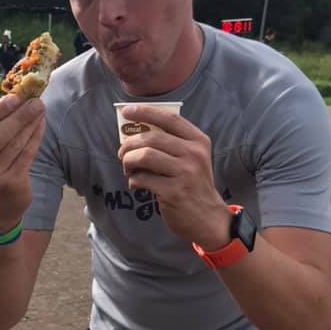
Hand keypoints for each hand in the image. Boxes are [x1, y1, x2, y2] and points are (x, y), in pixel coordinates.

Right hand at [0, 94, 45, 232]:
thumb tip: (17, 95)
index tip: (15, 96)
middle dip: (19, 115)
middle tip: (35, 100)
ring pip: (15, 143)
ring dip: (30, 123)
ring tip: (40, 109)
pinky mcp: (11, 184)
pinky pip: (27, 154)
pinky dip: (35, 136)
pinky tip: (41, 124)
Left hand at [117, 105, 229, 248]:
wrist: (208, 218)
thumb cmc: (193, 184)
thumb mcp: (193, 159)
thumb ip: (172, 143)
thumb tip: (135, 132)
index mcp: (198, 142)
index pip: (169, 119)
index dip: (145, 112)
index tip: (127, 111)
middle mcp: (194, 155)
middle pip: (151, 138)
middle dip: (129, 144)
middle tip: (122, 152)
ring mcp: (184, 174)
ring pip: (143, 156)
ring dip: (128, 162)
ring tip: (128, 169)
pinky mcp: (173, 192)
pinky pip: (141, 179)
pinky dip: (133, 181)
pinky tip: (137, 185)